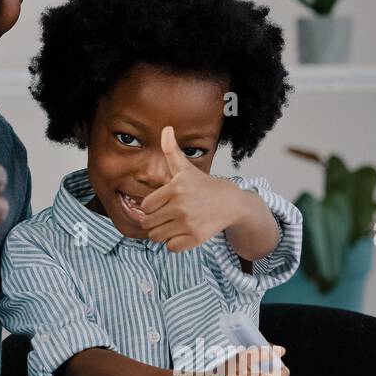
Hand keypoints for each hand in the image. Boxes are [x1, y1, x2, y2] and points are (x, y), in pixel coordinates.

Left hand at [137, 126, 246, 252]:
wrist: (230, 202)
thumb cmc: (203, 185)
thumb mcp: (185, 168)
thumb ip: (171, 150)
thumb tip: (166, 128)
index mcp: (175, 189)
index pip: (145, 207)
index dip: (150, 207)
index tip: (161, 205)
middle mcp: (180, 206)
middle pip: (148, 223)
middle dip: (153, 222)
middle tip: (165, 217)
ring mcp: (188, 223)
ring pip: (157, 237)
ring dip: (161, 234)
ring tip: (172, 225)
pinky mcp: (195, 238)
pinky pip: (171, 247)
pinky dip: (174, 243)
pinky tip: (182, 233)